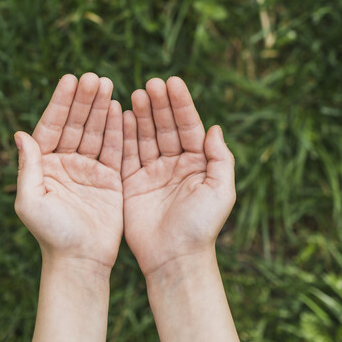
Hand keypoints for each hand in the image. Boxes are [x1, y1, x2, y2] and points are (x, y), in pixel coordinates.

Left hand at [14, 73, 123, 271]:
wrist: (80, 262)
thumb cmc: (51, 235)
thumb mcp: (31, 201)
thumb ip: (28, 167)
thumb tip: (20, 134)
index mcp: (44, 165)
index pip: (52, 126)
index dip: (61, 103)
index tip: (70, 79)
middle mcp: (65, 163)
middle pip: (76, 124)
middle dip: (84, 100)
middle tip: (94, 77)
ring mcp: (88, 170)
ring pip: (96, 132)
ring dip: (101, 108)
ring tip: (108, 84)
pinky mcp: (110, 180)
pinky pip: (115, 149)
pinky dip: (118, 129)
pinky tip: (121, 109)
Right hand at [120, 77, 235, 276]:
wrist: (175, 259)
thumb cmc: (202, 227)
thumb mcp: (220, 191)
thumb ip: (220, 159)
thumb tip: (215, 128)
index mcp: (198, 163)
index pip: (189, 126)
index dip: (181, 104)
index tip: (172, 82)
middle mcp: (175, 164)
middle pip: (165, 127)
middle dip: (159, 105)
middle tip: (150, 84)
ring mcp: (152, 173)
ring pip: (145, 136)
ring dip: (141, 114)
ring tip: (135, 93)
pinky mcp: (132, 184)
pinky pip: (126, 154)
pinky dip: (124, 135)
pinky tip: (121, 115)